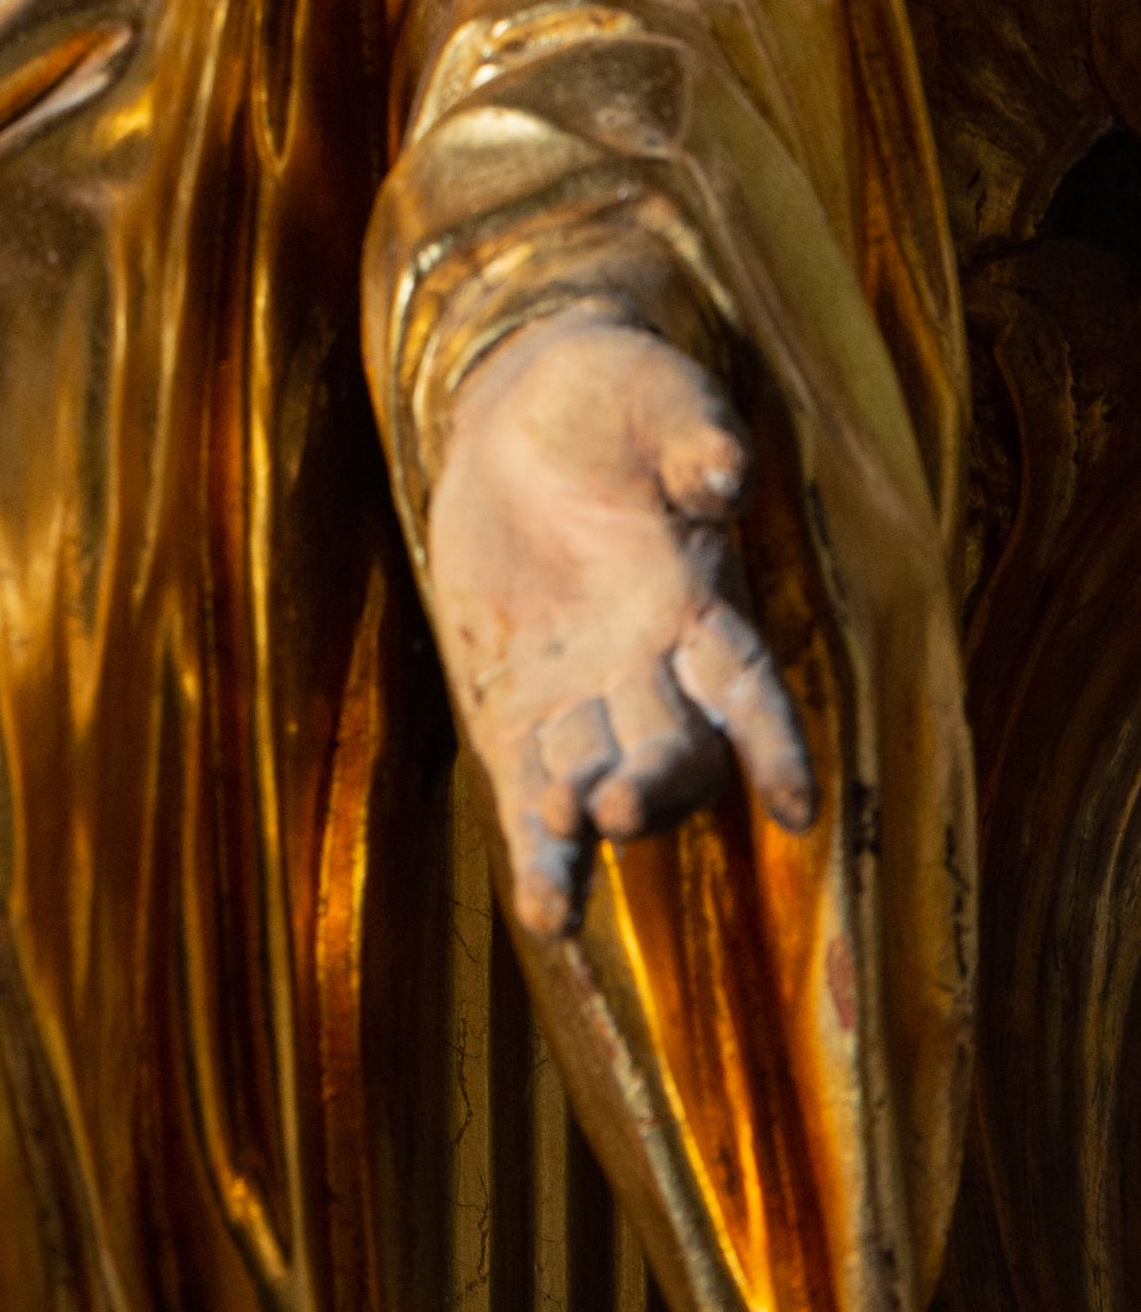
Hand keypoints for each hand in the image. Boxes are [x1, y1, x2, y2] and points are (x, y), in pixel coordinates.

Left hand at [424, 301, 816, 939]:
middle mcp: (654, 672)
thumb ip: (694, 437)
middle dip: (657, 786)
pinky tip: (545, 913)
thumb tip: (723, 472)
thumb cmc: (617, 400)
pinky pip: (528, 794)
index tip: (798, 806)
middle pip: (673, 752)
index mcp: (701, 607)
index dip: (774, 745)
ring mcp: (582, 699)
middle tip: (622, 806)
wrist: (525, 410)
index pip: (749, 688)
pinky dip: (538, 852)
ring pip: (599, 789)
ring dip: (586, 832)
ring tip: (563, 866)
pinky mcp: (512, 711)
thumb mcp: (658, 398)